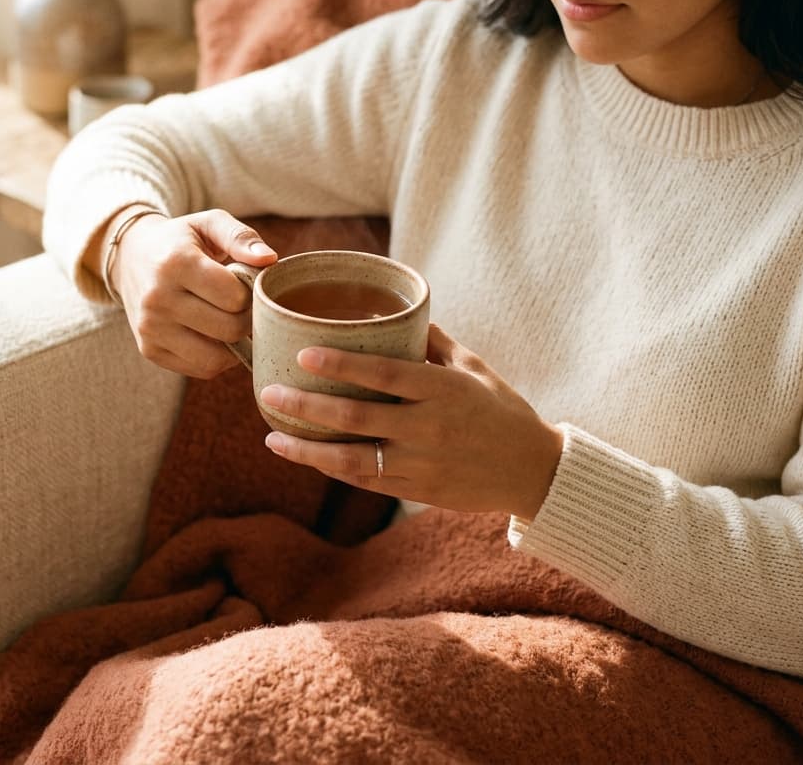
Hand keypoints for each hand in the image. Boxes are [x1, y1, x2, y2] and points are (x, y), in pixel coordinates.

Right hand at [111, 209, 276, 378]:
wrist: (130, 257)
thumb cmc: (181, 240)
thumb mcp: (208, 224)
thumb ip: (241, 237)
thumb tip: (269, 260)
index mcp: (175, 263)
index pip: (234, 296)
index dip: (250, 292)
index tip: (244, 283)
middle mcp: (157, 299)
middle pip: (229, 329)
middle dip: (246, 318)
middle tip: (242, 305)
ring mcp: (150, 328)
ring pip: (216, 358)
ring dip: (234, 345)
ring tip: (230, 321)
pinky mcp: (149, 350)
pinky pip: (200, 369)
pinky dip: (217, 358)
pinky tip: (214, 336)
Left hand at [259, 323, 562, 520]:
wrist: (534, 471)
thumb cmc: (502, 408)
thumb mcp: (474, 367)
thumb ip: (433, 341)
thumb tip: (390, 312)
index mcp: (443, 391)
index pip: (383, 374)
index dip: (341, 364)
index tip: (303, 354)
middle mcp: (428, 429)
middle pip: (356, 418)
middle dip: (306, 406)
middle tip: (269, 393)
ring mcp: (421, 466)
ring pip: (352, 459)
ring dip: (308, 449)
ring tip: (272, 437)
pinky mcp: (417, 491)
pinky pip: (367, 480)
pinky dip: (333, 469)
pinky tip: (307, 456)